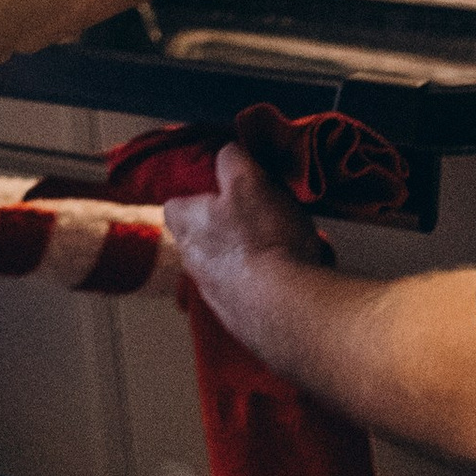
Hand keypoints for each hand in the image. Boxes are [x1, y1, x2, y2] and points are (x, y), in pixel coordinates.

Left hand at [155, 141, 333, 315]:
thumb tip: (227, 154)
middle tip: (265, 221)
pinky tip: (299, 277)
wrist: (287, 309)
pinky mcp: (246, 322)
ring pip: (234, 269)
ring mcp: (219, 298)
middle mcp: (194, 266)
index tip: (222, 192)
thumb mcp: (249, 180)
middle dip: (232, 230)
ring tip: (292, 248)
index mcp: (187, 228)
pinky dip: (274, 286)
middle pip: (205, 240)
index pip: (176, 206)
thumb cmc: (264, 241)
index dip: (198, 196)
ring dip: (257, 259)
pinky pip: (257, 296)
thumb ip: (232, 160)